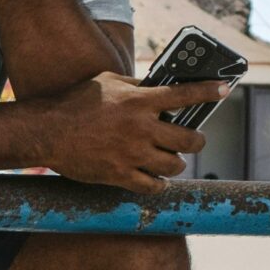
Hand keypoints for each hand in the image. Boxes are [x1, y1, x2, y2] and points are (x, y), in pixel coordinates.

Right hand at [35, 71, 220, 195]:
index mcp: (140, 100)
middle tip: (193, 140)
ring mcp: (132, 154)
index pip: (187, 95)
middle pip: (190, 140)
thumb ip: (136, 86)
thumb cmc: (75, 102)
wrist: (46, 131)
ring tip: (169, 159)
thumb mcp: (108, 82)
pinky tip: (154, 178)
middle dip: (197, 140)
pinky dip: (158, 184)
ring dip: (176, 163)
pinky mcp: (119, 175)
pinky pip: (152, 186)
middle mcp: (141, 128)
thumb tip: (159, 87)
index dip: (210, 92)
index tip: (223, 90)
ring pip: (175, 166)